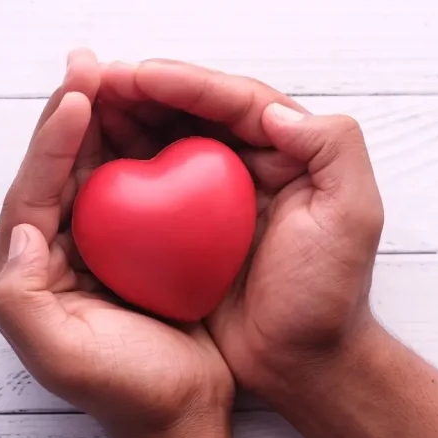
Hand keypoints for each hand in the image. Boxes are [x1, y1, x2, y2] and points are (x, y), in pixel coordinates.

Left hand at [0, 50, 235, 437]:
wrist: (178, 413)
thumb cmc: (120, 387)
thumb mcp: (58, 353)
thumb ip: (20, 294)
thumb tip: (22, 229)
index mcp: (30, 264)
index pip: (34, 187)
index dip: (52, 139)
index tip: (77, 95)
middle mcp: (56, 245)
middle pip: (60, 164)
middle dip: (70, 111)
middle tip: (87, 61)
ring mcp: (97, 241)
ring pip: (94, 165)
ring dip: (103, 119)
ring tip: (115, 73)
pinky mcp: (136, 243)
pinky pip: (134, 183)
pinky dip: (141, 148)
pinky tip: (156, 120)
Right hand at [97, 60, 383, 395]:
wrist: (301, 362)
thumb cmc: (328, 294)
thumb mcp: (352, 216)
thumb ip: (333, 148)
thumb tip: (274, 110)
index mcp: (286, 150)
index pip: (233, 101)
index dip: (186, 83)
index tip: (140, 74)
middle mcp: (245, 162)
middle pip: (191, 110)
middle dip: (145, 89)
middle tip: (98, 78)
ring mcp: (210, 195)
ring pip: (164, 137)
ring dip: (126, 116)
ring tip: (84, 102)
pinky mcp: (183, 227)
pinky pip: (148, 183)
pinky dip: (120, 163)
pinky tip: (89, 157)